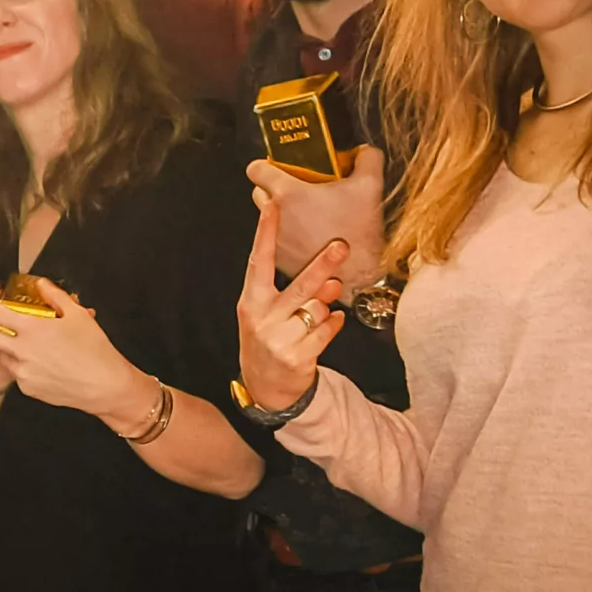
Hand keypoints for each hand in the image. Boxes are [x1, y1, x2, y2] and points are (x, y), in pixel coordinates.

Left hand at [0, 276, 139, 418]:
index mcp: (32, 328)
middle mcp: (22, 350)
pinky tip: (41, 362)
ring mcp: (22, 372)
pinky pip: (18, 373)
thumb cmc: (95, 350)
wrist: (104, 386)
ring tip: (23, 343)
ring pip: (2, 355)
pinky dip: (23, 365)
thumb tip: (41, 284)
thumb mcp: (78, 314)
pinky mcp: (27, 388)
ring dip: (5, 347)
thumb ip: (54, 295)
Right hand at [236, 190, 347, 411]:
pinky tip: (330, 322)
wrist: (266, 387)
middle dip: (322, 265)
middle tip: (341, 245)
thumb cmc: (270, 339)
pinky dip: (333, 324)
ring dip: (326, 303)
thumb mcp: (267, 313)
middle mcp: (262, 318)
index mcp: (251, 301)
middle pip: (299, 286)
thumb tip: (331, 277)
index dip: (265, 233)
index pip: (258, 261)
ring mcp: (279, 339)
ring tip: (326, 301)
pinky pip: (326, 330)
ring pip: (316, 309)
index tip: (271, 204)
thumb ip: (293, 292)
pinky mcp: (297, 357)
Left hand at [246, 145, 387, 285]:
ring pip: (266, 218)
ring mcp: (275, 240)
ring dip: (281, 213)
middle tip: (298, 188)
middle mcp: (275, 217)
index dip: (267, 165)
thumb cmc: (359, 231)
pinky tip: (311, 233)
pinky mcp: (281, 260)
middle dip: (274, 188)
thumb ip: (366, 158)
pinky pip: (276, 240)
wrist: (360, 274)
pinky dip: (288, 235)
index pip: (256, 169)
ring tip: (307, 213)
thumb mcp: (370, 185)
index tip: (279, 166)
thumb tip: (362, 151)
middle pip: (258, 192)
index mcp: (287, 194)